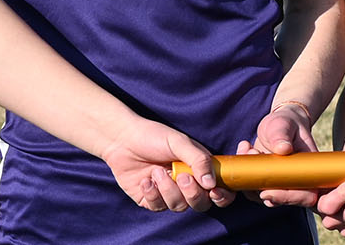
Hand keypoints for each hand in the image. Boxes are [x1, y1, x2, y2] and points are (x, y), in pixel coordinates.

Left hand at [97, 117, 233, 212]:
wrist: (122, 140)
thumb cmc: (153, 136)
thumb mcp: (179, 142)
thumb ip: (198, 160)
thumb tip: (211, 183)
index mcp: (199, 169)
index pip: (220, 190)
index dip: (222, 195)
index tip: (214, 190)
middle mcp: (187, 184)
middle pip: (202, 204)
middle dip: (193, 194)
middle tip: (181, 177)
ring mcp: (169, 194)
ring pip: (180, 207)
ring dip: (168, 190)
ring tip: (155, 172)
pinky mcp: (151, 200)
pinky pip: (158, 207)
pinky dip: (152, 194)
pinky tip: (145, 180)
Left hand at [241, 100, 318, 208]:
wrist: (279, 124)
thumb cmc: (287, 123)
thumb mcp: (285, 124)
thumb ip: (283, 134)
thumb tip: (283, 148)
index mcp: (309, 171)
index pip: (306, 196)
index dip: (289, 198)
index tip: (267, 192)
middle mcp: (296, 182)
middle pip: (283, 201)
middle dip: (263, 189)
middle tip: (253, 162)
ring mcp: (279, 184)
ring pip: (264, 196)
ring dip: (251, 179)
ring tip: (250, 148)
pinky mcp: (265, 182)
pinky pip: (252, 187)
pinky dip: (243, 172)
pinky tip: (245, 147)